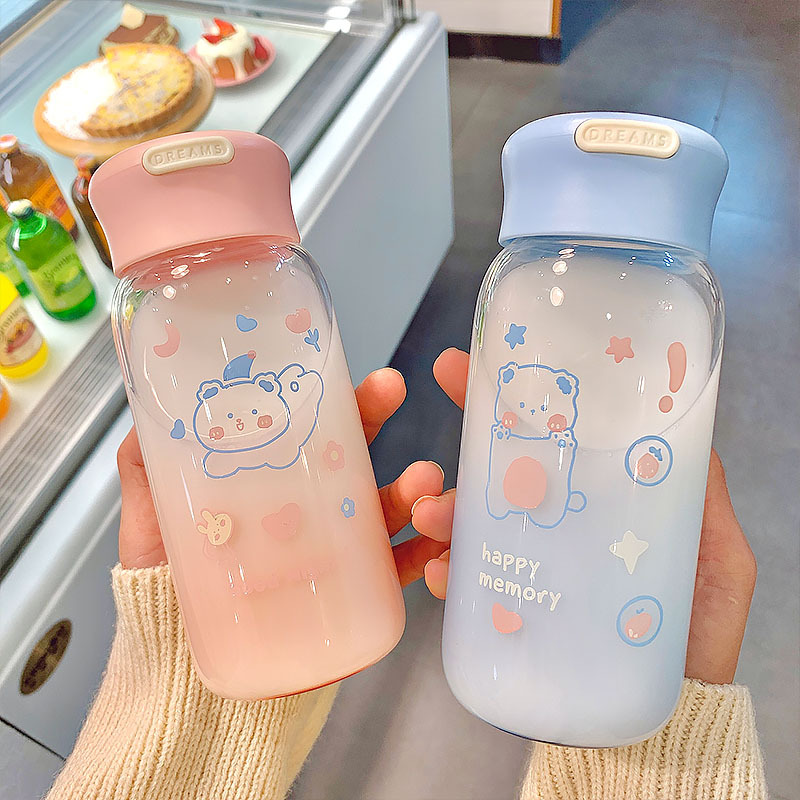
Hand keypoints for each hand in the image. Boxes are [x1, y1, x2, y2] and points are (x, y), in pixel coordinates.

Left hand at [117, 367, 448, 584]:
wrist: (184, 671)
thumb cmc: (169, 590)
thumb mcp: (150, 526)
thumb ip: (146, 474)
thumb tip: (146, 421)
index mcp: (274, 483)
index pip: (310, 430)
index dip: (337, 399)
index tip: (360, 375)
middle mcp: (312, 509)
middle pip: (355, 454)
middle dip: (380, 420)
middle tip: (392, 393)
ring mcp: (337, 550)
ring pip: (388, 509)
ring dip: (415, 490)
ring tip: (422, 484)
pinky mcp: (352, 595)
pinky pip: (397, 574)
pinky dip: (424, 558)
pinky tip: (438, 547)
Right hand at [414, 348, 756, 684]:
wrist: (668, 717)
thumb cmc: (695, 634)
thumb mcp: (716, 557)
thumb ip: (701, 496)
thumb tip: (689, 423)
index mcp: (596, 500)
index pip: (551, 438)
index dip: (511, 400)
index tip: (469, 366)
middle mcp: (558, 525)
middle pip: (502, 472)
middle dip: (462, 443)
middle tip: (443, 416)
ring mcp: (532, 567)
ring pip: (474, 524)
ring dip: (444, 511)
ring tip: (434, 514)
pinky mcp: (512, 612)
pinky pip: (470, 585)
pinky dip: (449, 573)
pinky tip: (442, 572)